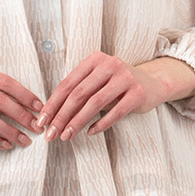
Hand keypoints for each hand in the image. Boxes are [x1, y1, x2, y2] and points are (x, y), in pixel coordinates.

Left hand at [38, 54, 194, 140]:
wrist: (152, 83)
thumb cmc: (118, 84)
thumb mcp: (98, 80)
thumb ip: (80, 90)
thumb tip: (53, 114)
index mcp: (94, 59)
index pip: (68, 83)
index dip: (53, 103)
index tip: (42, 120)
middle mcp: (109, 65)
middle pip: (79, 93)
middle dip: (62, 115)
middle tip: (51, 133)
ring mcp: (125, 78)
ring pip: (95, 103)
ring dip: (78, 122)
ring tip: (66, 136)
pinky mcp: (138, 93)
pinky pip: (116, 112)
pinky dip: (100, 124)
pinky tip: (90, 132)